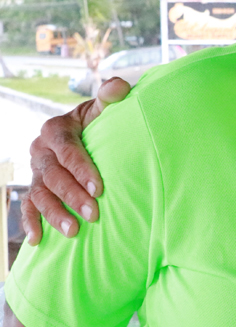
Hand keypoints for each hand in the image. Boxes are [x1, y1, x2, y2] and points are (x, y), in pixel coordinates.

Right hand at [21, 77, 130, 244]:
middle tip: (93, 214)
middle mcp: (40, 149)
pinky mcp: (34, 186)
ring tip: (73, 231)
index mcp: (56, 128)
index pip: (67, 150)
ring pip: (40, 193)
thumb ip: (112, 96)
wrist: (87, 133)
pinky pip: (28, 206)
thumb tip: (117, 86)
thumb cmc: (100, 121)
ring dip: (55, 213)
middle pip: (54, 175)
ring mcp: (35, 170)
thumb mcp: (104, 108)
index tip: (99, 188)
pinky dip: (32, 222)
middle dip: (73, 196)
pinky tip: (40, 239)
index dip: (82, 169)